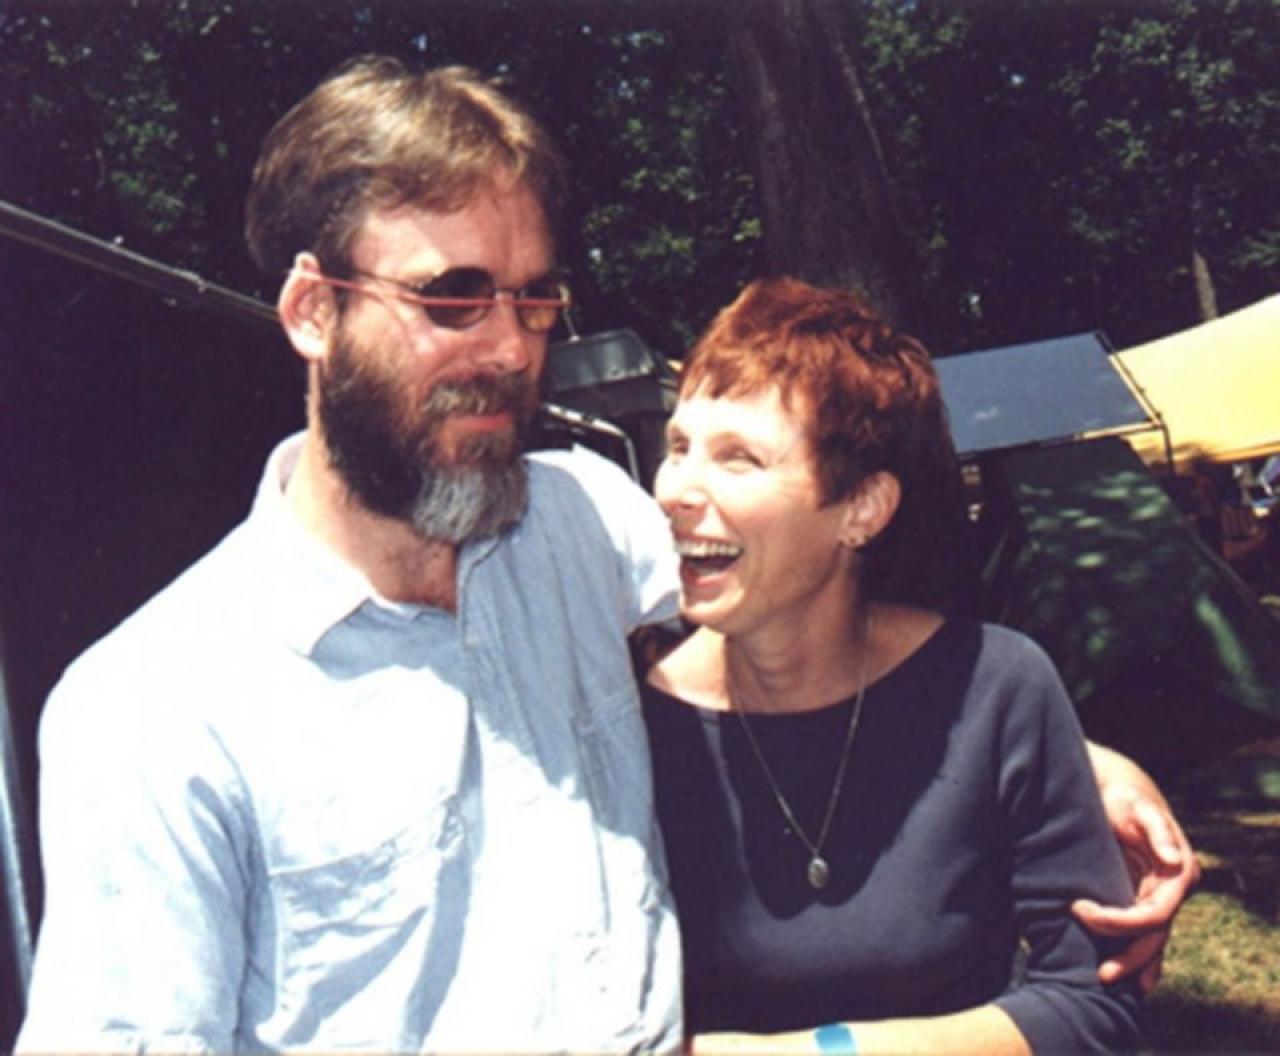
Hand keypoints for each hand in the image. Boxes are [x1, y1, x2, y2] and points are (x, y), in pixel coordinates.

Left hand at [1074, 747, 1200, 991]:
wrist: (1116, 794)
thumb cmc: (1126, 798)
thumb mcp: (1139, 807)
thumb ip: (1157, 829)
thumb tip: (1173, 858)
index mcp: (1177, 874)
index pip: (1152, 914)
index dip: (1118, 920)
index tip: (1078, 909)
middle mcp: (1171, 891)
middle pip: (1154, 936)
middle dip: (1130, 956)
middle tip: (1101, 974)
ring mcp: (1157, 897)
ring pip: (1150, 940)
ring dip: (1133, 963)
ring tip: (1108, 982)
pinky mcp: (1140, 897)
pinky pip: (1141, 932)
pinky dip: (1138, 955)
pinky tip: (1130, 980)